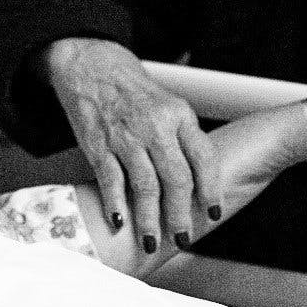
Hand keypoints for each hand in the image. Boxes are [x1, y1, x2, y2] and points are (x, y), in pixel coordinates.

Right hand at [40, 38, 220, 250]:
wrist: (92, 65)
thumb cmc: (134, 90)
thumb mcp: (168, 105)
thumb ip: (183, 139)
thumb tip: (198, 184)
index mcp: (179, 115)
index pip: (204, 158)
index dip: (211, 190)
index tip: (213, 213)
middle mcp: (155, 126)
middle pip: (176, 179)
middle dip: (181, 215)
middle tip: (182, 237)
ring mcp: (125, 136)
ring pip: (145, 186)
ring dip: (149, 220)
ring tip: (151, 242)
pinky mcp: (98, 144)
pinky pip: (110, 180)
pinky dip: (115, 204)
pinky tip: (119, 223)